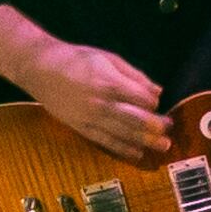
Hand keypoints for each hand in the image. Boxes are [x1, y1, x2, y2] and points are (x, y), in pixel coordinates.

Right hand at [32, 41, 171, 165]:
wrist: (40, 68)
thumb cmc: (76, 58)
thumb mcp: (108, 58)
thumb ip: (135, 76)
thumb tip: (157, 92)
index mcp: (110, 83)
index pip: (142, 100)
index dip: (153, 103)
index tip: (155, 103)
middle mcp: (102, 104)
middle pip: (137, 120)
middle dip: (156, 127)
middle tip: (170, 131)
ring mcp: (91, 118)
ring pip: (124, 134)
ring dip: (145, 141)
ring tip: (162, 147)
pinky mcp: (81, 128)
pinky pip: (105, 142)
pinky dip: (123, 149)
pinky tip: (136, 153)